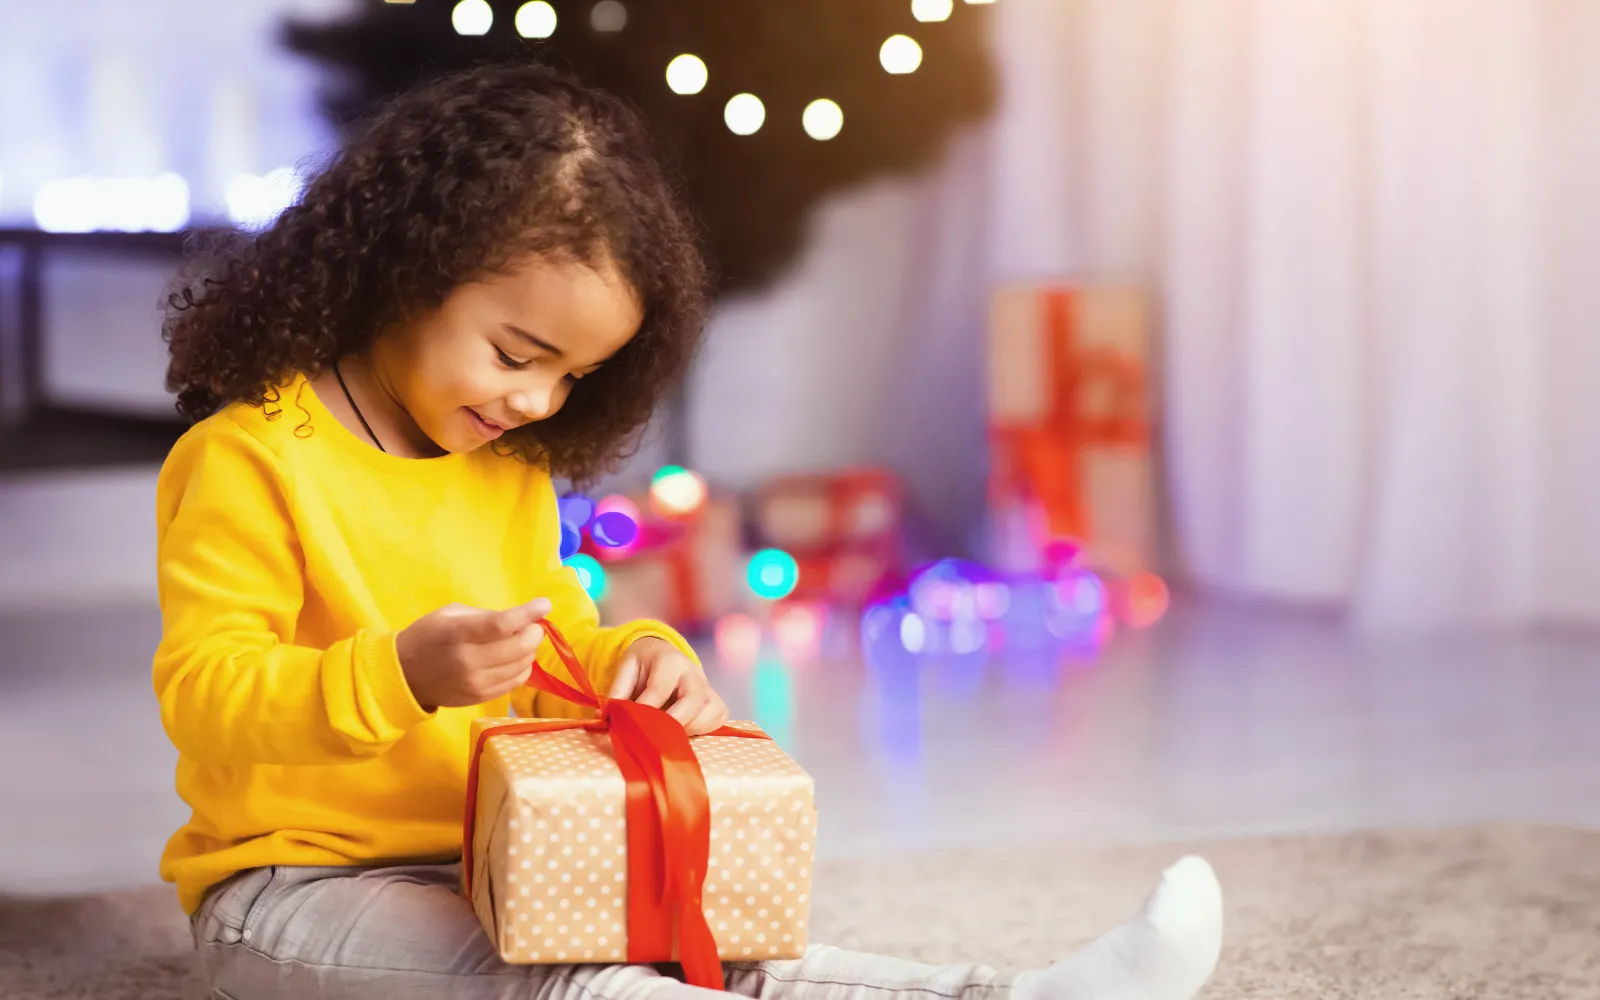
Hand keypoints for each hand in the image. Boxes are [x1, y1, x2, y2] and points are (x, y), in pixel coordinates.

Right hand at [396, 599, 551, 710]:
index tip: (544, 605)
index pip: (502, 624)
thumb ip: (485, 615)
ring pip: (522, 665)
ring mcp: (476, 683)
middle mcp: (469, 661)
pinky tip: (515, 658)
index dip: (529, 613)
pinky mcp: (481, 698)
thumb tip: (519, 619)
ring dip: (530, 650)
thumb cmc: (429, 636)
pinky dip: (523, 667)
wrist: (405, 675)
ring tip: (522, 640)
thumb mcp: (451, 614)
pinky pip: (516, 681)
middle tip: (533, 624)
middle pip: (519, 647)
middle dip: (534, 632)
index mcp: (459, 633)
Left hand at [609, 637, 728, 735]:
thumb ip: (617, 691)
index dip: (645, 710)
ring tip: (667, 734)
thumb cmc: (644, 666)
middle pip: (693, 699)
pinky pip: (719, 717)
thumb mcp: (626, 669)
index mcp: (669, 660)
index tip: (630, 726)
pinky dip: (704, 729)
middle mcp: (693, 673)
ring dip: (690, 728)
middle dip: (673, 722)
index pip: (659, 688)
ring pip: (710, 710)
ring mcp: (708, 687)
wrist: (664, 656)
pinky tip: (684, 732)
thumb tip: (606, 716)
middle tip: (654, 736)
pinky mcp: (716, 701)